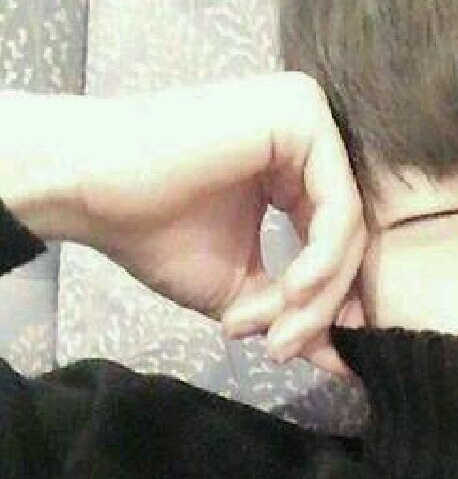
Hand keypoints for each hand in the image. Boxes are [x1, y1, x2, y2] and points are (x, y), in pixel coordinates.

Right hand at [73, 72, 367, 379]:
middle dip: (320, 307)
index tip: (324, 355)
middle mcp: (311, 140)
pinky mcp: (303, 116)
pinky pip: (340, 205)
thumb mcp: (243, 290)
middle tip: (284, 349)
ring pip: (348, 228)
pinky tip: (294, 290)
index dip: (333, 305)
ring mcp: (310, 120)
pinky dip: (323, 259)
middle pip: (349, 239)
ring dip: (318, 295)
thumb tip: (347, 361)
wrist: (88, 190)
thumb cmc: (155, 233)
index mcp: (298, 170)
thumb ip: (296, 315)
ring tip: (279, 333)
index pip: (340, 245)